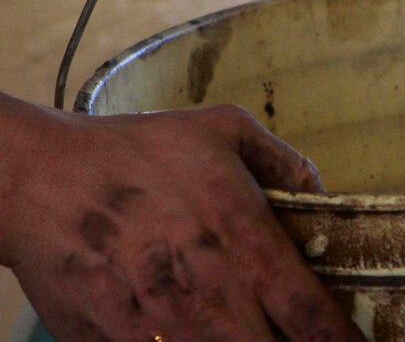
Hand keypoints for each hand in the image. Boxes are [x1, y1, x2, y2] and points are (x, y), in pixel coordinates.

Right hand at [0, 94, 364, 340]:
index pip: (315, 319)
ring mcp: (163, 333)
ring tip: (242, 330)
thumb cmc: (132, 152)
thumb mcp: (221, 131)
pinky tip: (189, 333)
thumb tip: (319, 188)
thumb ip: (281, 161)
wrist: (38, 179)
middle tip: (294, 338)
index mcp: (248, 246)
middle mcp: (214, 299)